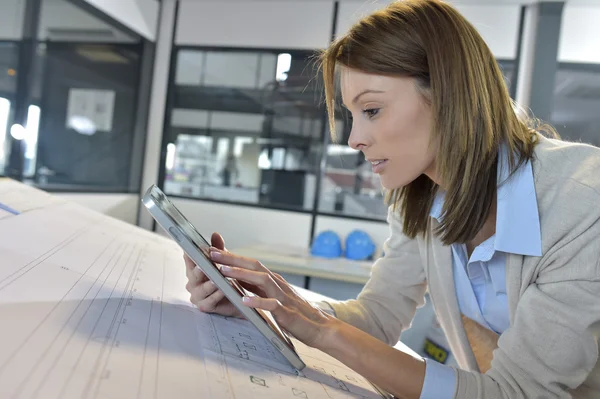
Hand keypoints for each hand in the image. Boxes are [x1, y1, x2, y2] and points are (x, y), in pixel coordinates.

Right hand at [184, 232, 250, 317]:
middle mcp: (193, 282)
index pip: (189, 259)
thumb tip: (215, 234)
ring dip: (210, 283)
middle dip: (199, 270)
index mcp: (195, 269)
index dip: (189, 254)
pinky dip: (216, 295)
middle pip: (193, 274)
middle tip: (203, 266)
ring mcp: (198, 295)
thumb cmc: (227, 278)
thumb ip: (219, 248)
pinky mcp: (205, 306)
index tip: (190, 248)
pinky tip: (223, 290)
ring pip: (202, 288)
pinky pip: (210, 300)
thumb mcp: (224, 261)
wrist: (238, 298)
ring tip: (216, 279)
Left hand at [209, 248, 336, 347]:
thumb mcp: (272, 297)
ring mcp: (282, 296)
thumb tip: (236, 279)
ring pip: (261, 279)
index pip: (250, 264)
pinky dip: (257, 301)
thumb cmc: (294, 313)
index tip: (213, 251)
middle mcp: (277, 283)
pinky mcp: (287, 312)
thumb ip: (257, 288)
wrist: (318, 327)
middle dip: (232, 259)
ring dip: (241, 274)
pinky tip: (244, 301)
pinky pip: (271, 304)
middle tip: (212, 254)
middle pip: (254, 266)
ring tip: (223, 271)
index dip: (232, 257)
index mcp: (272, 280)